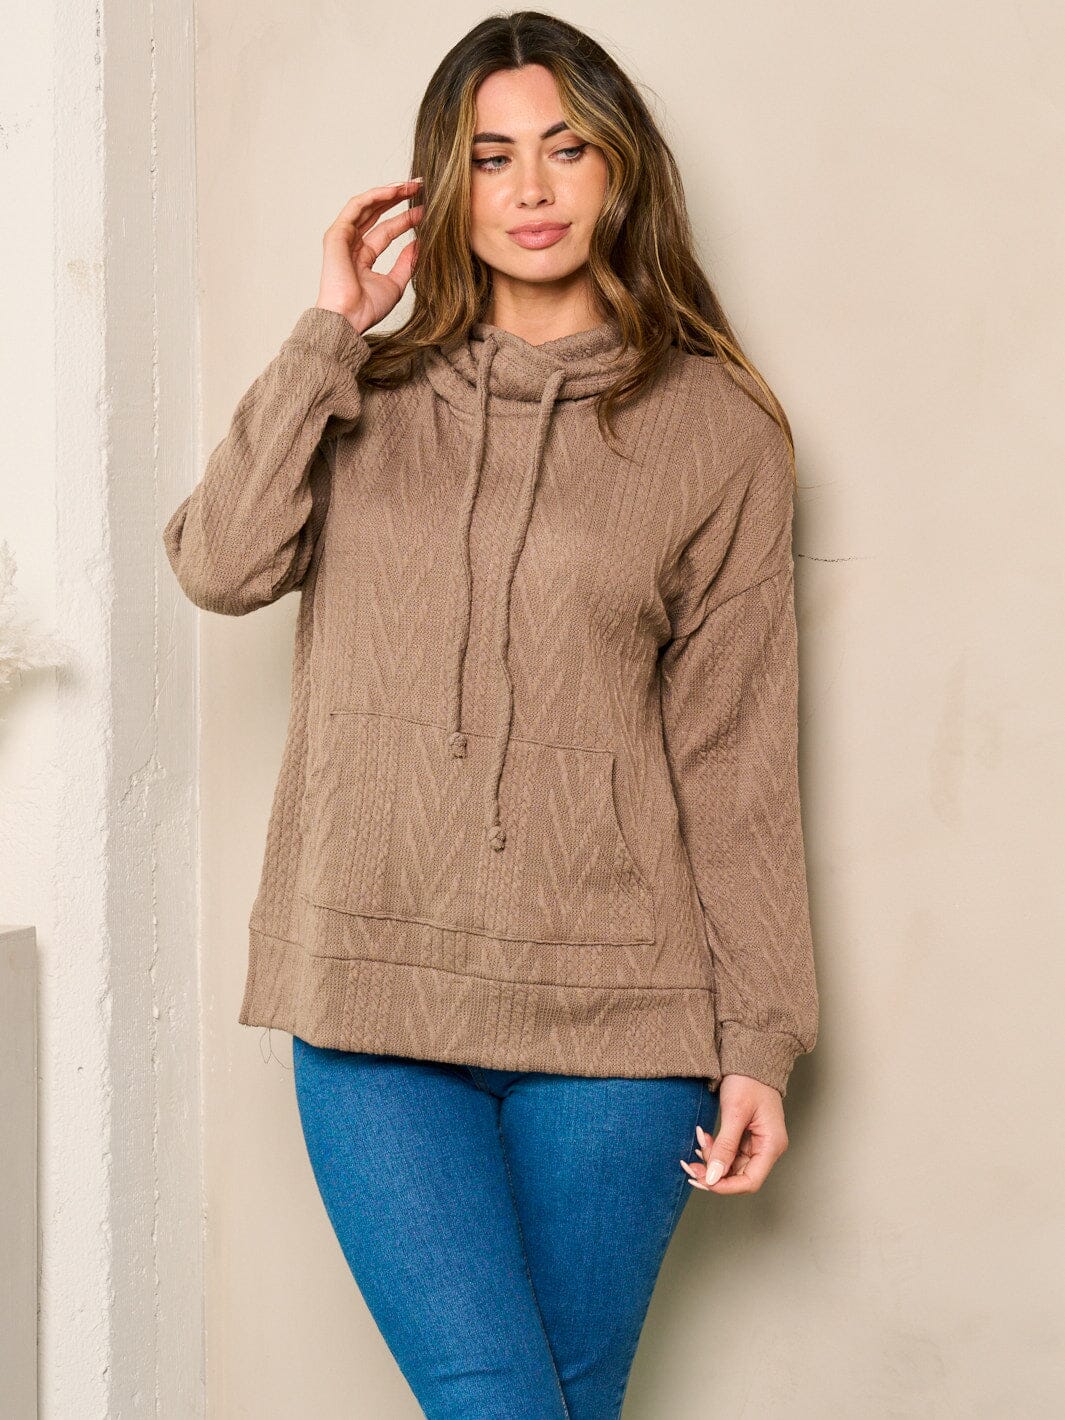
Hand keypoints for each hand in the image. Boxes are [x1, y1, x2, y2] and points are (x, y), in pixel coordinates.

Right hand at [316, 179, 423, 335]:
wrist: (349, 319)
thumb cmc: (367, 309)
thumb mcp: (396, 283)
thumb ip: (407, 263)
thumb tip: (421, 244)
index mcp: (363, 256)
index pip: (387, 230)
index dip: (406, 218)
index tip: (426, 209)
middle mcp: (352, 244)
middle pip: (376, 213)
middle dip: (398, 198)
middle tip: (420, 187)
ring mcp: (343, 237)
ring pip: (367, 205)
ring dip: (388, 193)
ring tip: (411, 185)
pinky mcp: (337, 234)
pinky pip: (357, 206)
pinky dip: (375, 196)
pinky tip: (394, 191)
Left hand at [679, 1074, 787, 1194]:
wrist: (750, 1057)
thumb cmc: (748, 1080)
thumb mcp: (735, 1112)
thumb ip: (725, 1147)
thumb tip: (713, 1177)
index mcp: (772, 1144)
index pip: (750, 1180)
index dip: (726, 1186)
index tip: (703, 1181)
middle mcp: (767, 1147)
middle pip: (740, 1175)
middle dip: (714, 1173)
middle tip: (691, 1166)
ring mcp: (758, 1142)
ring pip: (732, 1165)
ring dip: (712, 1160)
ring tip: (697, 1145)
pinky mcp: (747, 1136)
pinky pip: (730, 1152)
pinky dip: (715, 1150)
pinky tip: (703, 1141)